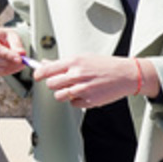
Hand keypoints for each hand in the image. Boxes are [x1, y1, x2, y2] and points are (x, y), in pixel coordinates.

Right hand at [0, 27, 28, 75]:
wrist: (1, 41)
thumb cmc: (6, 37)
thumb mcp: (13, 36)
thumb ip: (17, 45)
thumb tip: (21, 54)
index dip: (7, 55)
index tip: (19, 59)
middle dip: (9, 63)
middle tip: (22, 63)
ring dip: (7, 69)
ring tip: (19, 65)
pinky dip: (4, 72)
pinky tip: (13, 67)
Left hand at [36, 54, 158, 108]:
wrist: (125, 75)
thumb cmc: (105, 65)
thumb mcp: (83, 58)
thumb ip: (63, 63)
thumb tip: (45, 63)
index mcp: (74, 62)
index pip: (46, 69)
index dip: (39, 74)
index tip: (37, 76)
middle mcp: (76, 75)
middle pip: (51, 84)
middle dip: (54, 84)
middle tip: (62, 82)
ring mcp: (82, 89)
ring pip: (59, 96)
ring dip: (64, 94)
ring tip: (75, 88)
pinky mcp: (89, 101)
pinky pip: (73, 104)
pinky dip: (76, 100)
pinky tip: (85, 93)